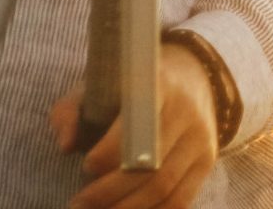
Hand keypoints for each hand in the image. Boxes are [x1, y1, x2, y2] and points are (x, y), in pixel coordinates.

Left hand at [50, 42, 221, 208]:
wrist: (189, 77)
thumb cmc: (130, 87)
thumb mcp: (98, 87)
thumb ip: (71, 111)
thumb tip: (66, 146)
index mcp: (158, 85)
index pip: (136, 126)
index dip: (109, 154)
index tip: (85, 166)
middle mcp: (186, 112)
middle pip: (150, 166)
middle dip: (110, 192)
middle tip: (79, 203)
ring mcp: (200, 139)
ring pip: (164, 188)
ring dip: (126, 208)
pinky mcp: (207, 160)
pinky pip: (181, 200)